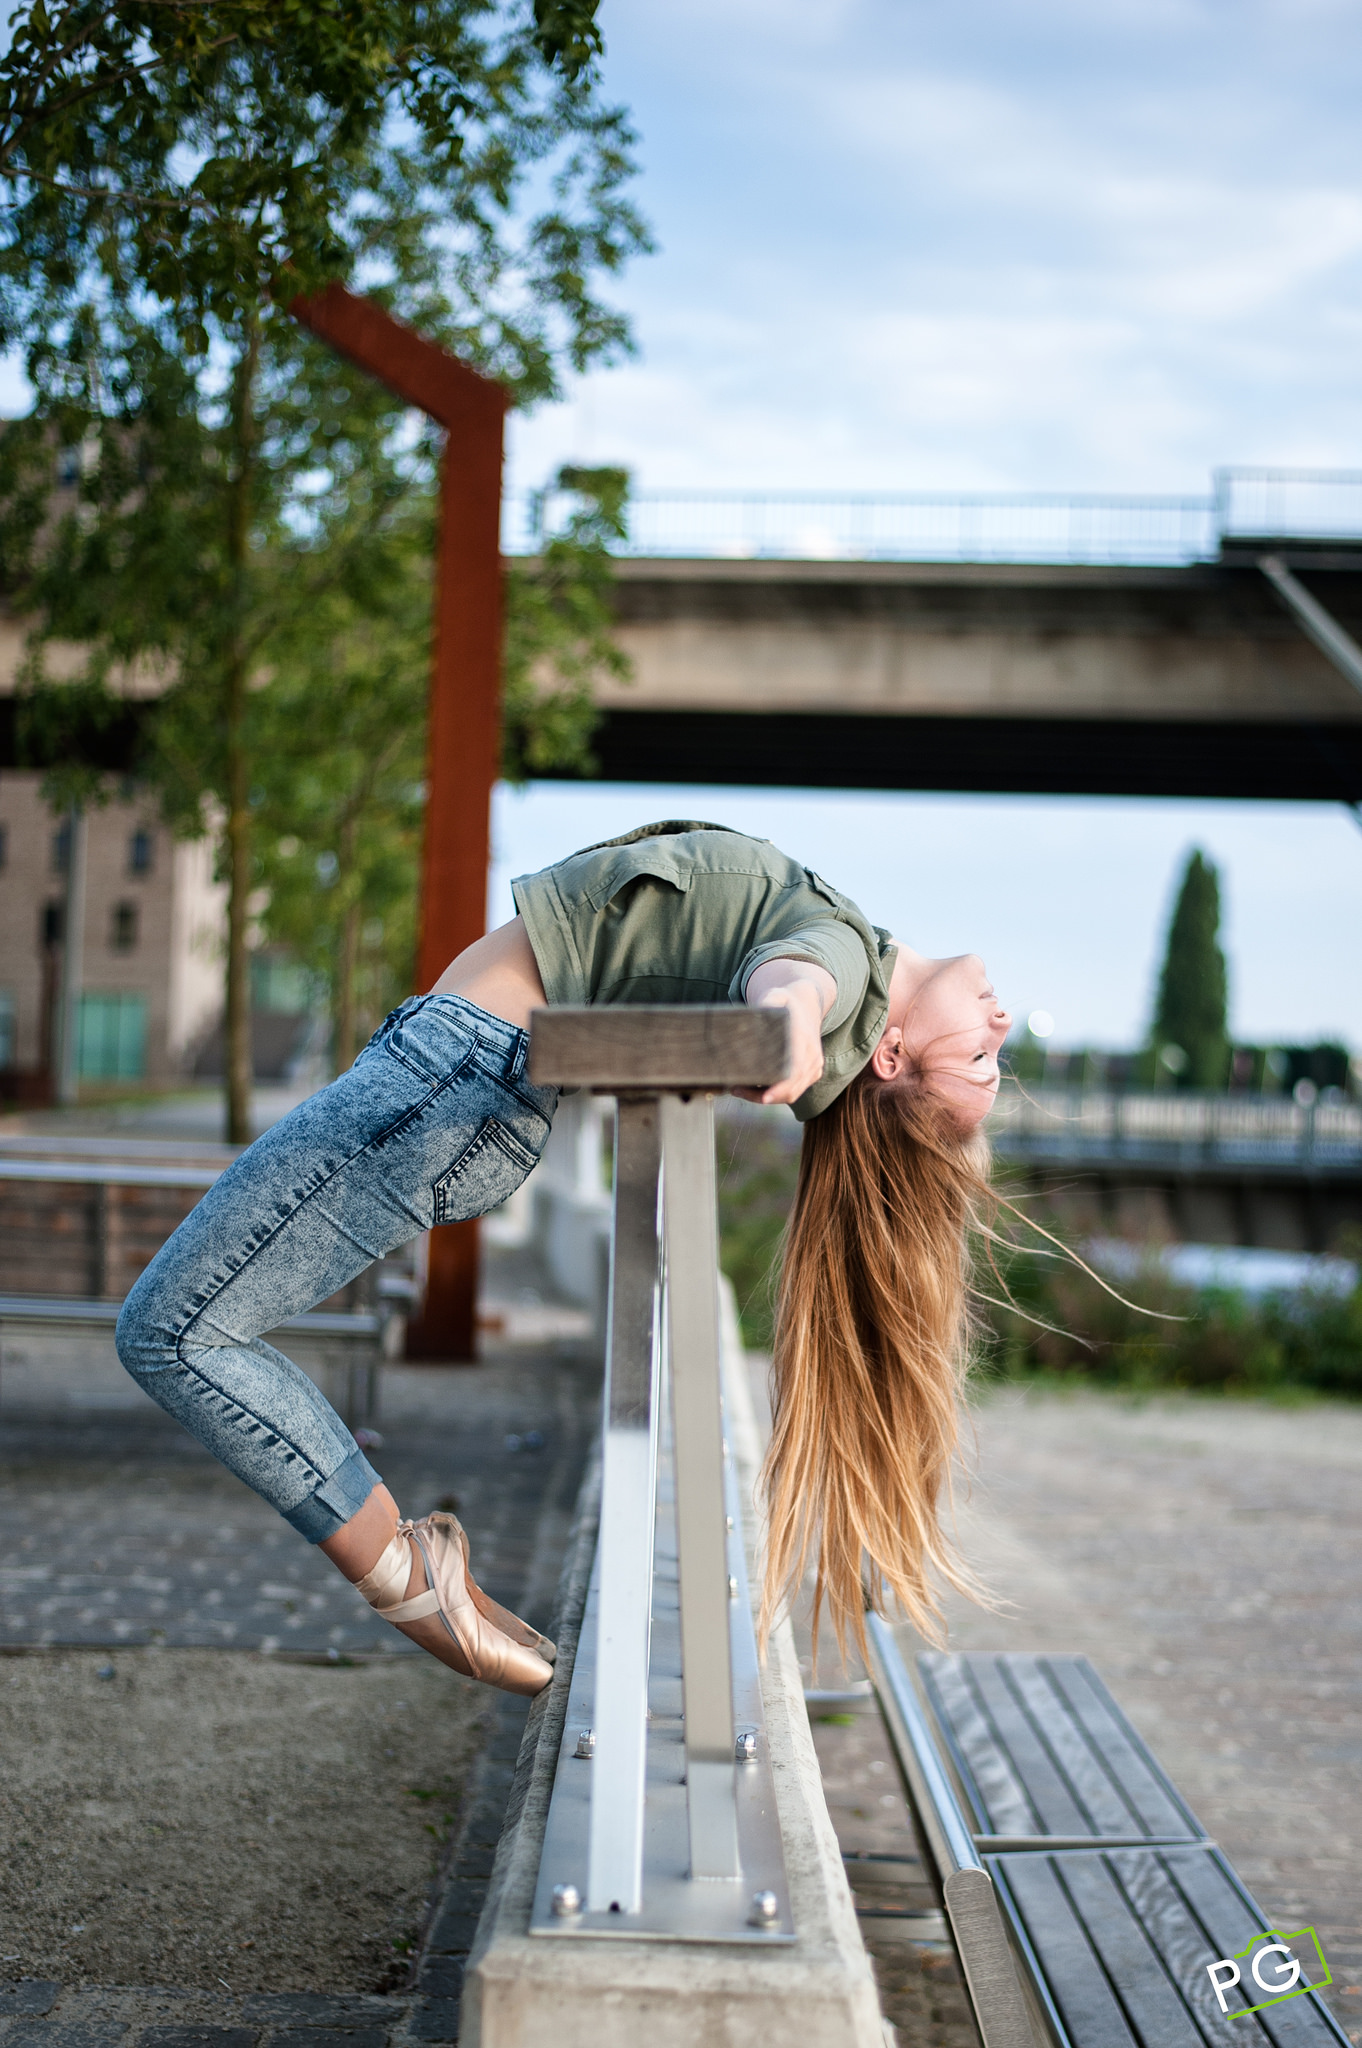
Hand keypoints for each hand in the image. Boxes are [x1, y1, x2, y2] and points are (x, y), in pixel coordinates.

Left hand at [734, 967, 832, 1106]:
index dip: (780, 1088)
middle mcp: (812, 1057)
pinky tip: (753, 1088)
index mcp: (804, 1040)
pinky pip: (794, 1091)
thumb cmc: (785, 1002)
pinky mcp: (811, 1073)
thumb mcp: (775, 996)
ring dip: (765, 1097)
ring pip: (791, 1093)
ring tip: (739, 1089)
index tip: (764, 1098)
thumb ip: (766, 1004)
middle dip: (762, 1096)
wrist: (807, 1004)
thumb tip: (753, 1016)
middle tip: (736, 1089)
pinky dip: (774, 1094)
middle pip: (791, 1089)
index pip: (795, 1071)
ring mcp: (814, 1067)